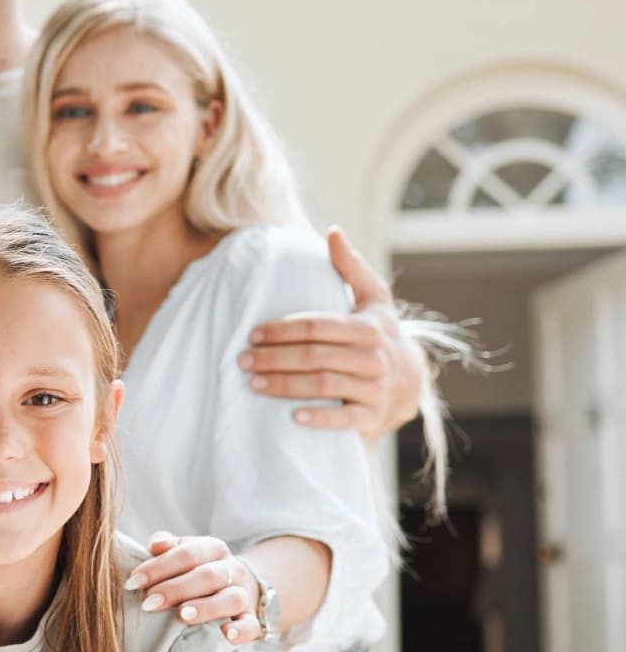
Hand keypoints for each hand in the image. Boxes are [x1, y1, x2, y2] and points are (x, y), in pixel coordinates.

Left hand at [124, 533, 261, 644]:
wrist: (241, 585)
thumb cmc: (198, 569)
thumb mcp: (185, 552)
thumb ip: (167, 547)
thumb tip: (154, 544)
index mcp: (213, 548)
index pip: (186, 553)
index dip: (158, 567)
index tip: (133, 583)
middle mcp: (232, 569)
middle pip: (207, 575)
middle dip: (175, 589)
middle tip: (148, 603)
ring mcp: (244, 594)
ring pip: (230, 598)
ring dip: (205, 608)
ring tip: (181, 616)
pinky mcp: (252, 618)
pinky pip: (252, 625)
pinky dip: (241, 631)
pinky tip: (226, 635)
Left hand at [239, 227, 423, 440]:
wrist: (410, 382)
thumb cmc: (379, 333)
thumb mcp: (374, 298)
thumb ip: (351, 266)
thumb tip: (332, 231)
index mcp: (369, 327)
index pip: (317, 326)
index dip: (282, 330)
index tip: (252, 334)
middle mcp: (375, 358)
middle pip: (315, 356)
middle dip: (274, 358)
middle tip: (242, 360)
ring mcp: (375, 389)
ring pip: (323, 385)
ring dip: (284, 385)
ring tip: (253, 384)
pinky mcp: (372, 417)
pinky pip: (344, 420)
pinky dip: (319, 418)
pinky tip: (292, 417)